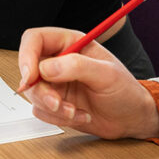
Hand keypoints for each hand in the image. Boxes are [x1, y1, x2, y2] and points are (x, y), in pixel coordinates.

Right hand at [16, 27, 158, 140]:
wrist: (131, 118)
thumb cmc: (125, 90)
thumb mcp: (107, 74)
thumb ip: (77, 66)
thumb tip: (46, 68)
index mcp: (70, 43)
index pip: (35, 39)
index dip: (27, 55)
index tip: (30, 77)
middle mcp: (58, 61)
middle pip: (29, 70)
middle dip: (42, 91)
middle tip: (58, 103)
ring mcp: (55, 83)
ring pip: (33, 93)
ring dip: (53, 108)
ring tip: (76, 111)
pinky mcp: (54, 103)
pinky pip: (41, 111)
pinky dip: (57, 118)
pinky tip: (80, 115)